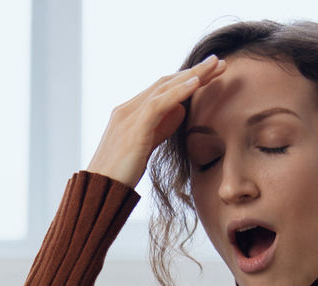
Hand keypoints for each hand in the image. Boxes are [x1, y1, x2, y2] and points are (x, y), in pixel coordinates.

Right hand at [86, 54, 226, 188]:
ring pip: (164, 88)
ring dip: (192, 75)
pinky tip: (196, 83)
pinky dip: (178, 92)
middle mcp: (127, 109)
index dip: (187, 80)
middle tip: (220, 62)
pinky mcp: (133, 129)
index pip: (162, 90)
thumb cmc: (120, 174)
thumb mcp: (146, 146)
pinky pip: (158, 104)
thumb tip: (180, 111)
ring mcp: (128, 117)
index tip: (212, 74)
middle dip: (194, 72)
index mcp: (129, 113)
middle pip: (165, 83)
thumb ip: (160, 127)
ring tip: (215, 65)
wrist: (97, 191)